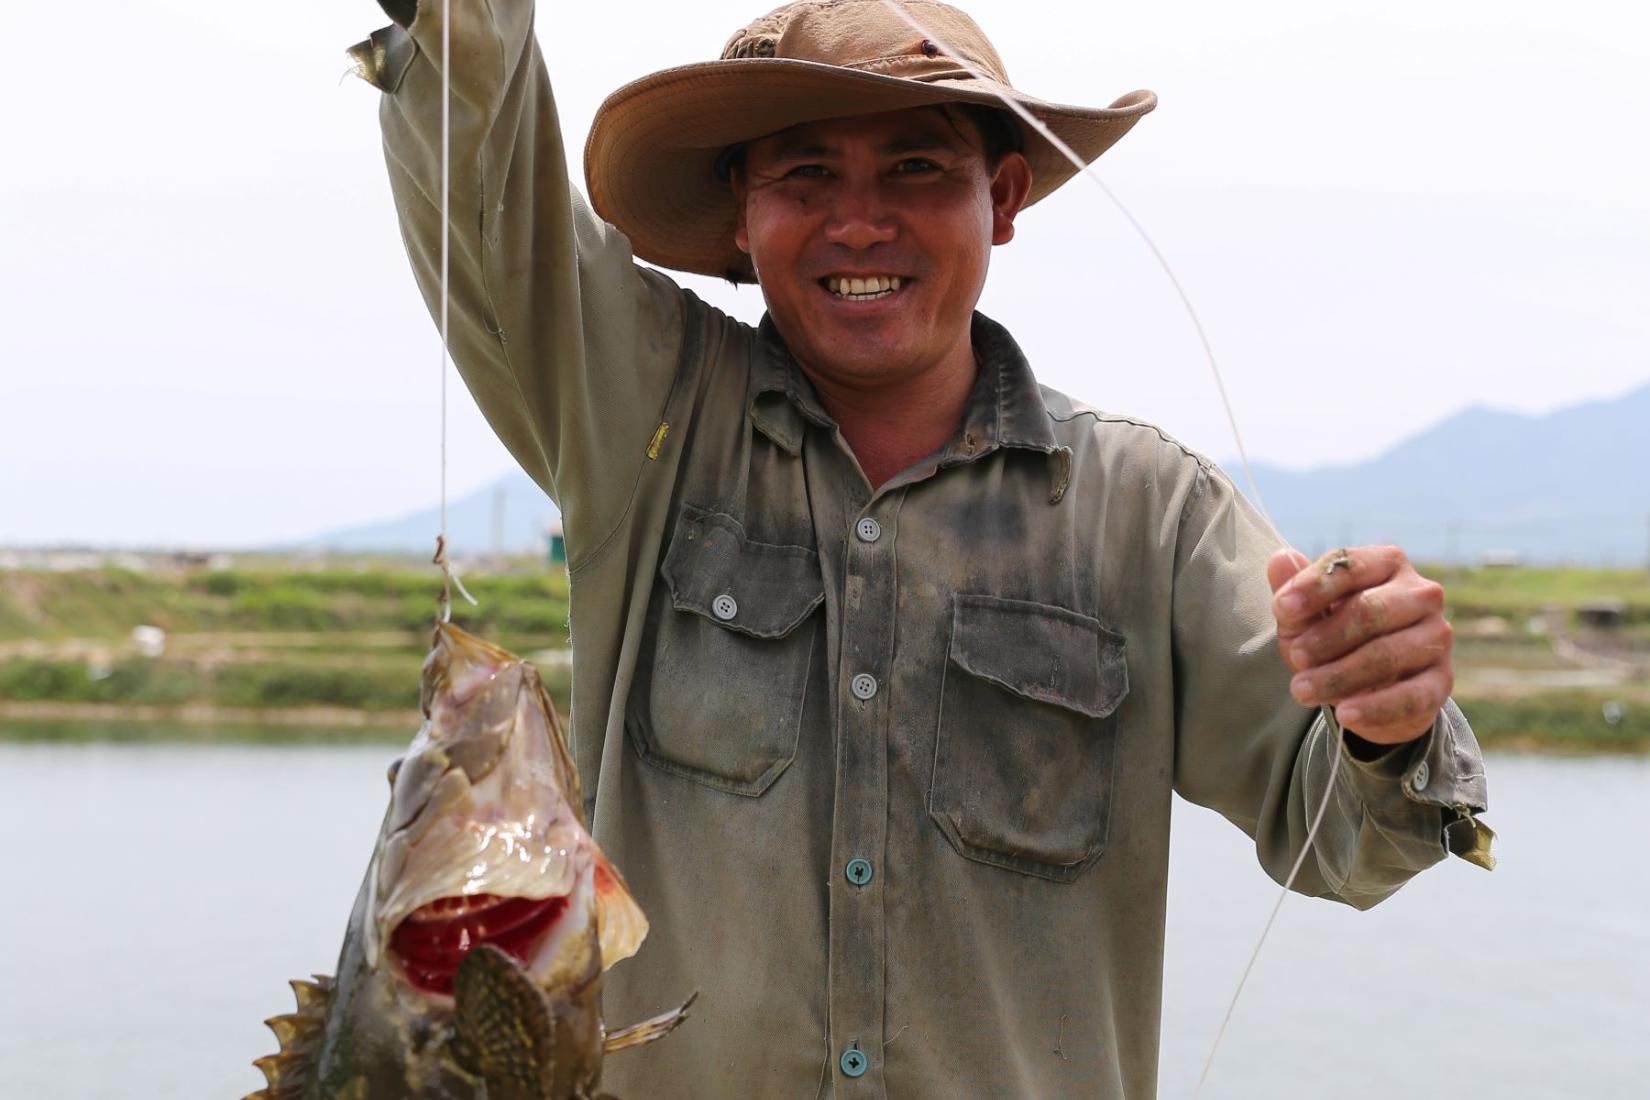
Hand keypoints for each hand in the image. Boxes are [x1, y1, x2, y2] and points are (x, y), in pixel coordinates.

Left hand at [1267, 546, 1453, 744]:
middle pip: (1370, 611)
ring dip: (1339, 676)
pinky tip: (1345, 714)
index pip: (1351, 566)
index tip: (1281, 609)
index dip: (1314, 587)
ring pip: (1387, 654)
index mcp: (1387, 564)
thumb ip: (1293, 589)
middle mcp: (1421, 594)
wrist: (1368, 687)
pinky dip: (1375, 707)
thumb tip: (1279, 558)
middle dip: (1326, 637)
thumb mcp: (1305, 615)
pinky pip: (1411, 696)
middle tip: (1296, 657)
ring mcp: (1436, 636)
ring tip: (1302, 690)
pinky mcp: (1441, 680)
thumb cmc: (1331, 637)